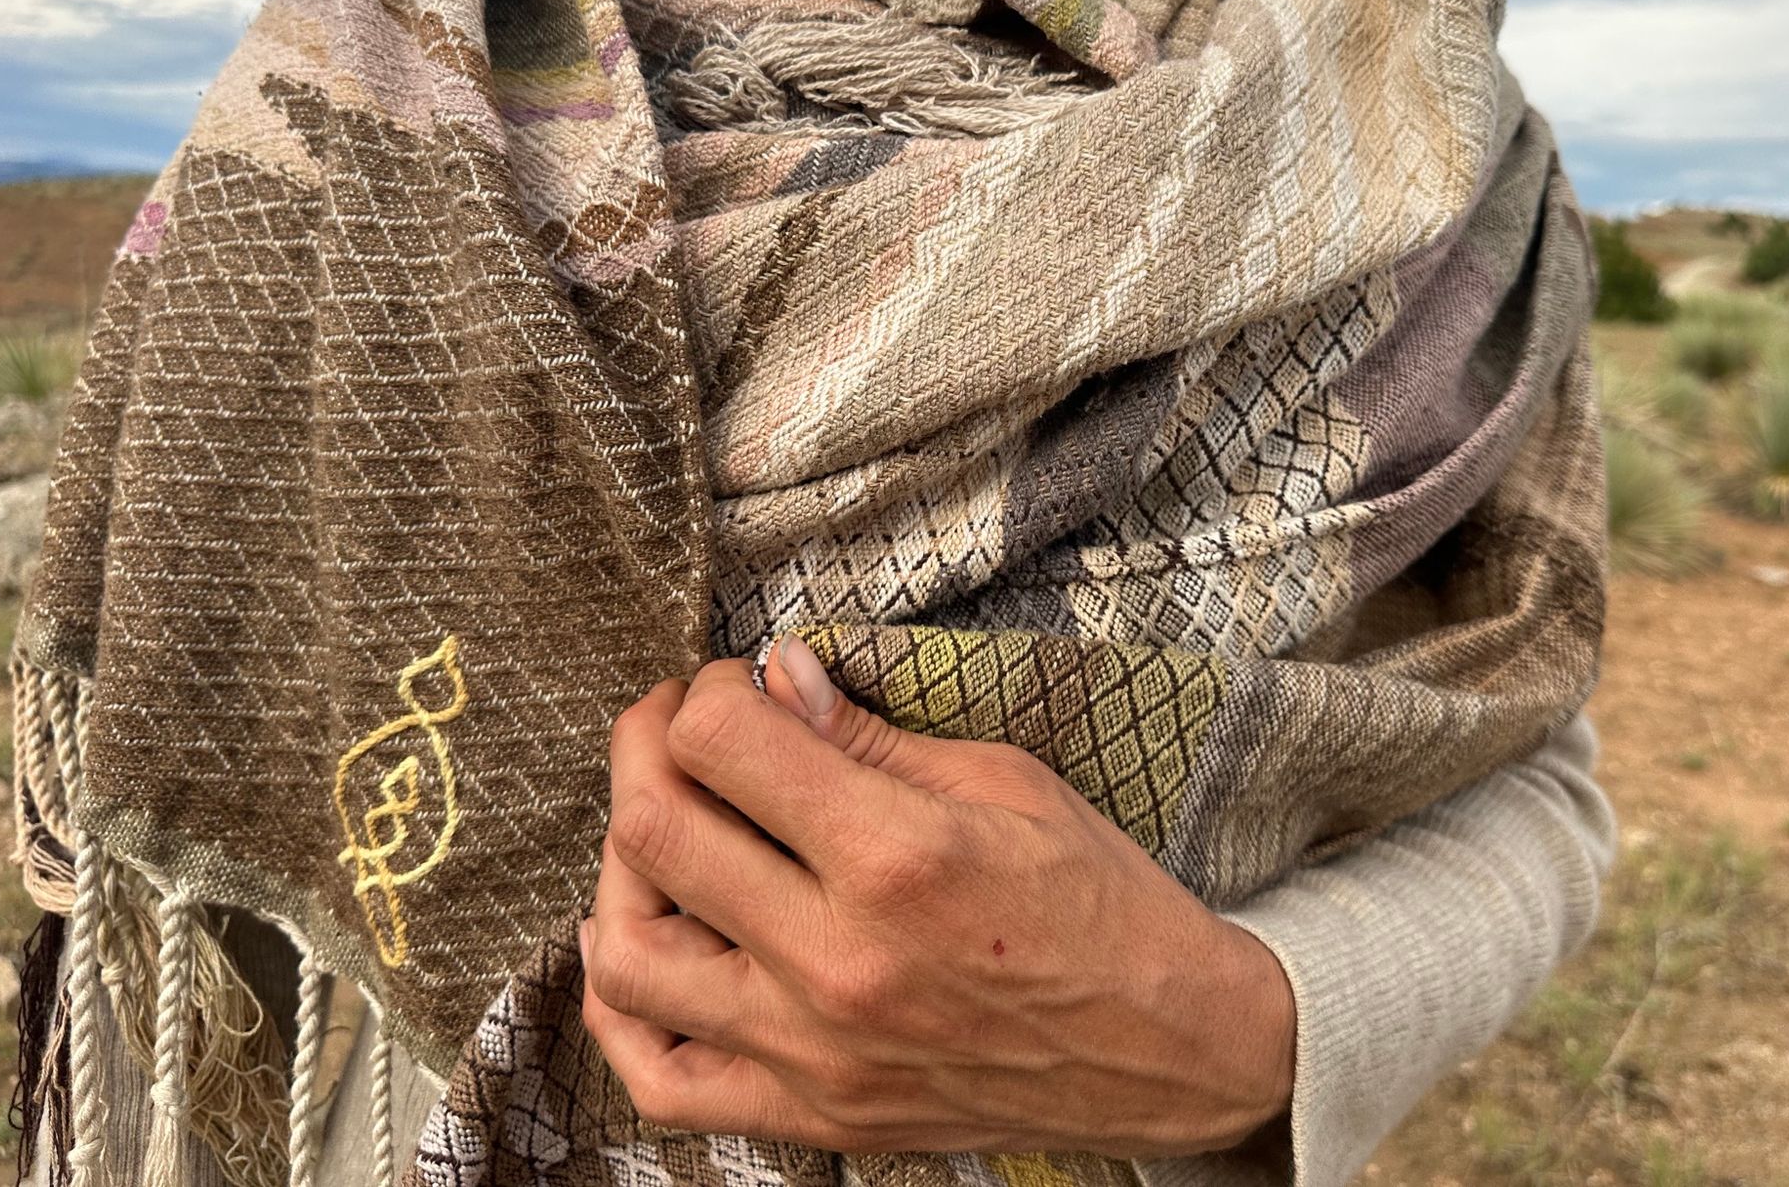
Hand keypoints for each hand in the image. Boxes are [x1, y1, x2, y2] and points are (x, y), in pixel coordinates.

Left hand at [579, 634, 1296, 1156]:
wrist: (1167, 1048)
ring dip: (621, 871)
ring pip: (625, 954)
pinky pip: (660, 1078)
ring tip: (666, 835)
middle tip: (680, 729)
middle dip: (646, 748)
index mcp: (897, 854)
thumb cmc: (1098, 901)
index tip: (736, 686)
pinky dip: (621, 1007)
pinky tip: (642, 945)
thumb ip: (868, 736)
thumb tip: (774, 675)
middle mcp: (838, 959)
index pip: (718, 740)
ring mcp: (814, 1051)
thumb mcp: (1004, 781)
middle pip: (652, 831)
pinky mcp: (813, 1115)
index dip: (707, 689)